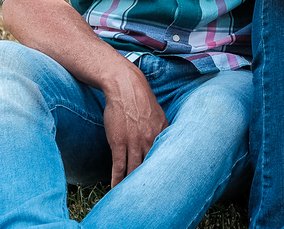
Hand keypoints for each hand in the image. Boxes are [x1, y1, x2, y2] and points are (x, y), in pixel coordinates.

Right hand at [101, 62, 167, 186]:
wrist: (124, 86)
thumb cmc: (140, 99)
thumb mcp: (158, 114)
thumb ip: (162, 129)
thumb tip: (166, 140)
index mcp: (162, 132)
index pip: (166, 157)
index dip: (166, 172)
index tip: (168, 184)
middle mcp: (150, 139)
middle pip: (151, 167)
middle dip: (151, 183)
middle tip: (151, 196)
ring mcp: (134, 142)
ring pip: (134, 170)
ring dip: (132, 184)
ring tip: (131, 196)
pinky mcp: (119, 142)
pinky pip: (118, 166)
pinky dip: (117, 179)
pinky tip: (115, 189)